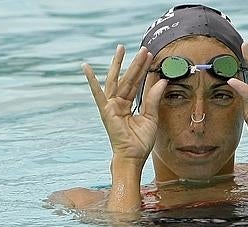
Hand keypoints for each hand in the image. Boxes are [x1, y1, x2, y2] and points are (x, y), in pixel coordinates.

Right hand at [82, 45, 166, 162]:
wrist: (133, 157)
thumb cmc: (140, 142)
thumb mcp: (151, 118)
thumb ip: (153, 99)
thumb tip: (161, 81)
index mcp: (128, 105)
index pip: (137, 84)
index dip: (143, 70)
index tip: (149, 57)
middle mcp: (118, 103)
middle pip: (128, 79)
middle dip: (135, 64)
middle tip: (143, 49)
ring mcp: (111, 106)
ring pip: (116, 81)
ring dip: (119, 64)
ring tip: (121, 48)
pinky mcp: (106, 110)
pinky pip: (98, 93)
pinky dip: (91, 80)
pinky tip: (86, 68)